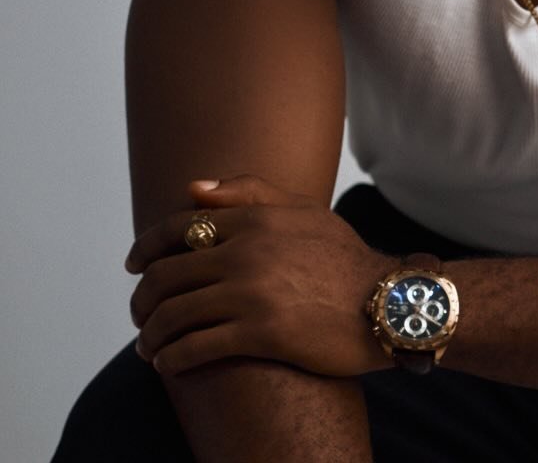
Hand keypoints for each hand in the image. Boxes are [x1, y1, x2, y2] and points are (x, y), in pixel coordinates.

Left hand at [126, 174, 397, 377]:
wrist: (389, 302)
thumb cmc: (345, 259)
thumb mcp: (304, 212)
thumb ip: (249, 194)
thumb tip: (191, 188)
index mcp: (255, 219)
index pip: (177, 229)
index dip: (145, 249)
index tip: (134, 267)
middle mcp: (247, 251)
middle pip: (165, 276)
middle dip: (142, 300)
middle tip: (141, 316)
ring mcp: (252, 292)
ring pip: (172, 315)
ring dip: (151, 335)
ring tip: (151, 348)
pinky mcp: (260, 333)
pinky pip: (194, 348)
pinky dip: (172, 359)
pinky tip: (170, 365)